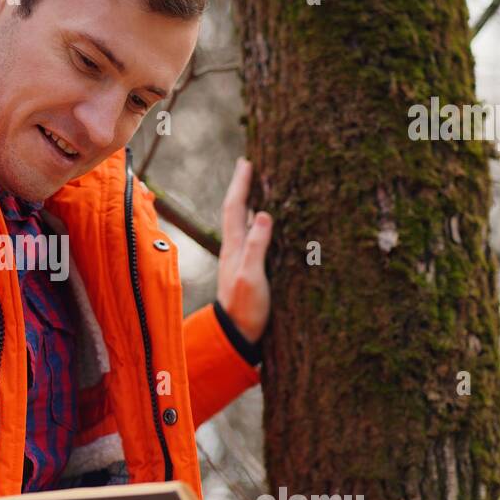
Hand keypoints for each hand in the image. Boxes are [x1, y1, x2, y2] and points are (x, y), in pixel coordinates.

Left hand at [216, 157, 272, 343]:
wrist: (236, 336)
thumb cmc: (245, 309)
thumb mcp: (251, 277)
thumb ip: (256, 246)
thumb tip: (263, 214)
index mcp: (234, 248)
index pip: (235, 208)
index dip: (241, 184)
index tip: (246, 162)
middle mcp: (235, 250)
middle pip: (238, 211)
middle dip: (244, 188)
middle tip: (250, 167)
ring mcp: (240, 260)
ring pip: (245, 224)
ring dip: (251, 204)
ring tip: (259, 187)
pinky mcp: (249, 270)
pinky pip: (253, 238)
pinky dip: (258, 224)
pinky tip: (265, 224)